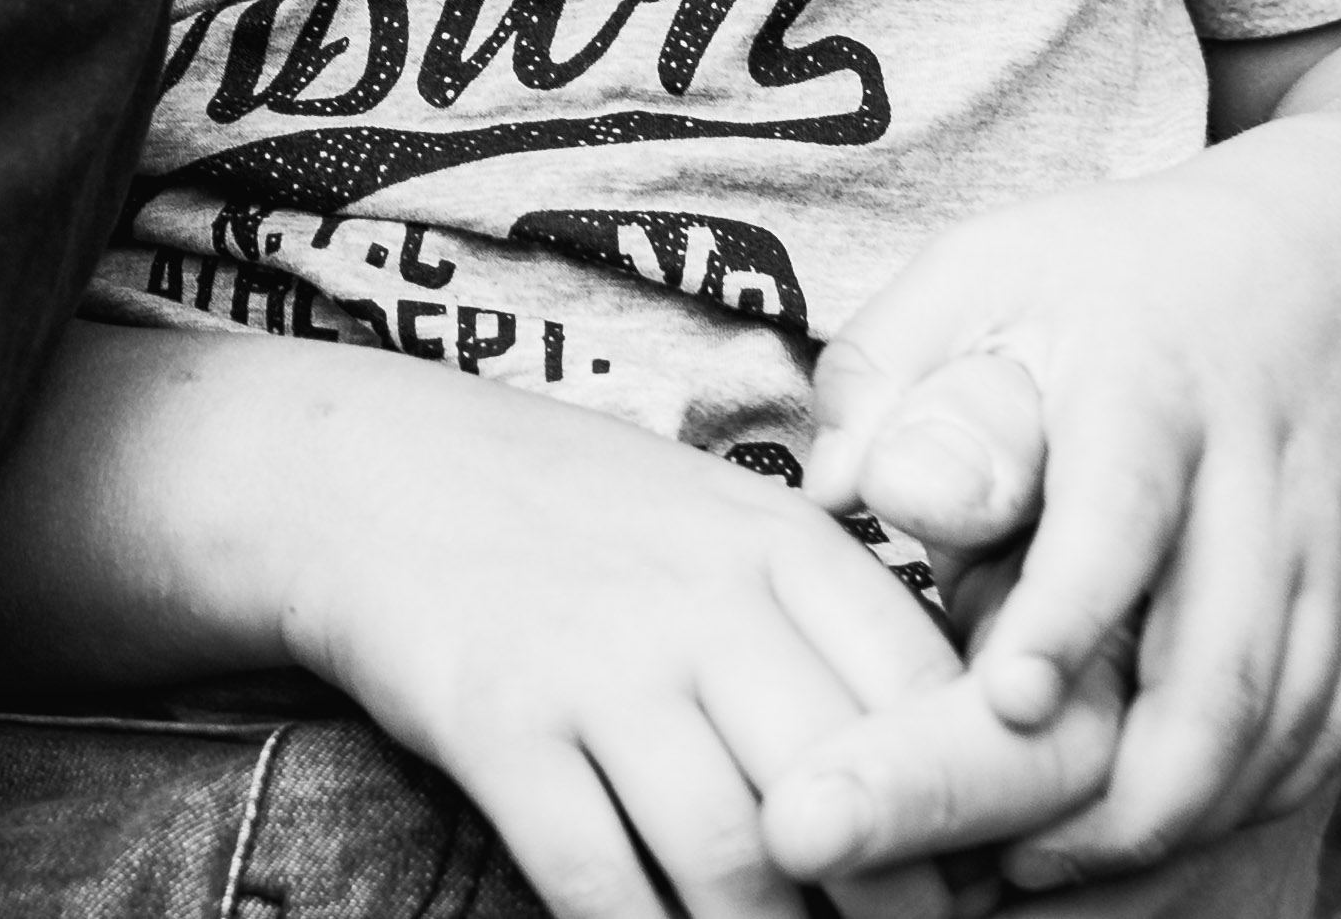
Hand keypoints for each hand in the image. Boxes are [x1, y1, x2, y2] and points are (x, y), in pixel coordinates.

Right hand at [288, 353, 1071, 918]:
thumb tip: (951, 764)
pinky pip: (602, 883)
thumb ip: (825, 619)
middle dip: (900, 910)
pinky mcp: (494, 724)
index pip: (939, 698)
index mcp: (777, 538)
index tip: (987, 877)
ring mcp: (592, 661)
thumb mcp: (712, 520)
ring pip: (739, 866)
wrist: (354, 467)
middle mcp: (698, 597)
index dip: (982, 811)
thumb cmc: (560, 511)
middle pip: (856, 803)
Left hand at [782, 156, 1340, 889]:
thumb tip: (842, 491)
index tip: (1006, 701)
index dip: (1071, 611)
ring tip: (1051, 866)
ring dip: (1177, 814)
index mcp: (1147, 379)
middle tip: (1007, 855)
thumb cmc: (1103, 278)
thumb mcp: (982, 271)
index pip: (1120, 508)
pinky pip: (1334, 728)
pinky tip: (1156, 829)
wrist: (1337, 257)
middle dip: (1125, 783)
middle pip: (1222, 655)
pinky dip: (1253, 798)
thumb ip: (898, 374)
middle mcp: (1263, 469)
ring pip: (1283, 718)